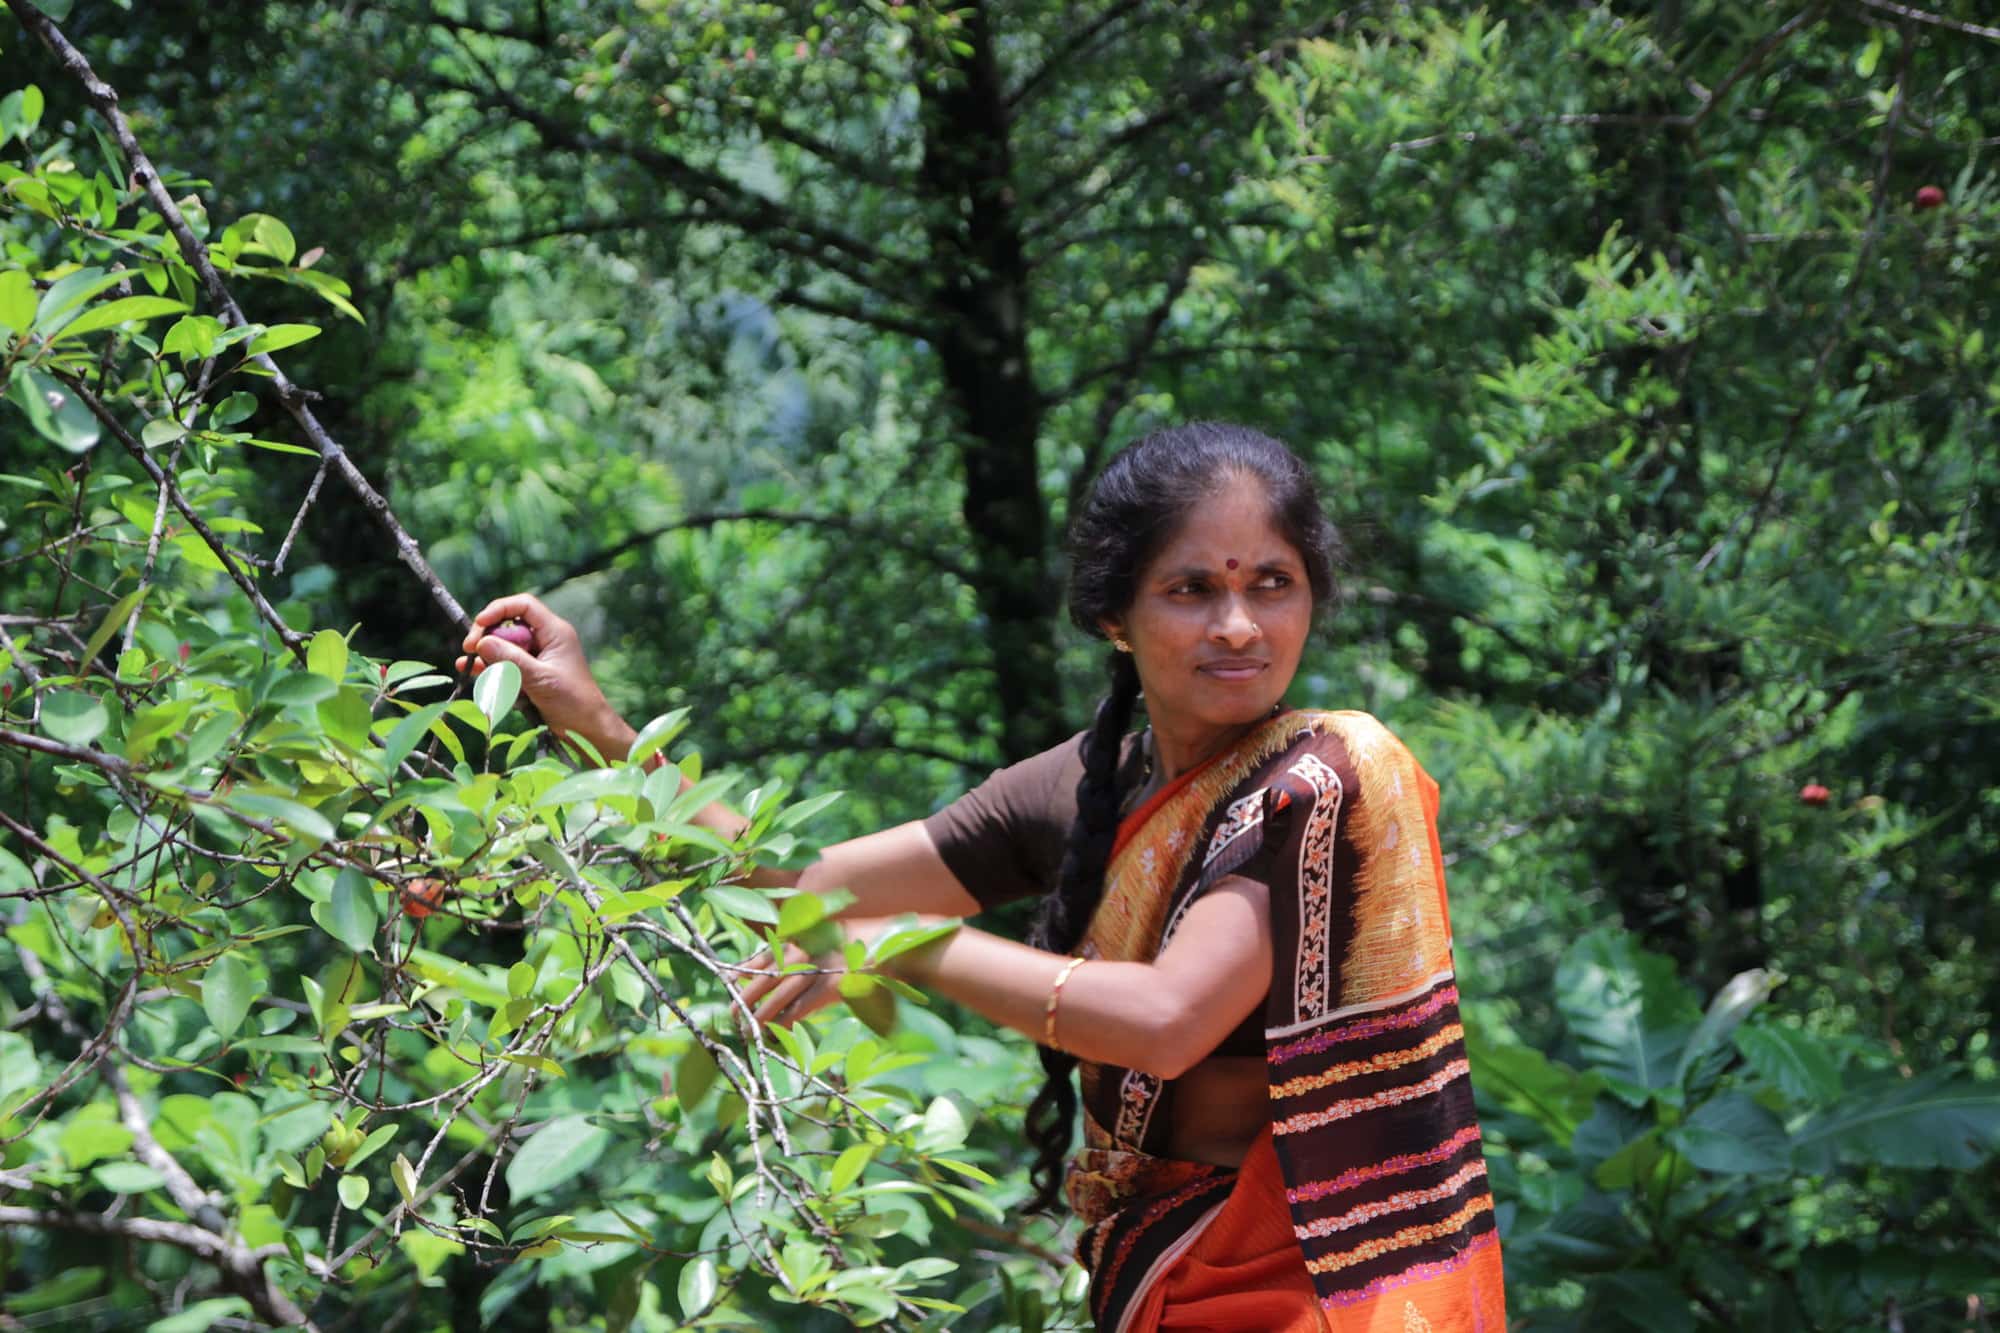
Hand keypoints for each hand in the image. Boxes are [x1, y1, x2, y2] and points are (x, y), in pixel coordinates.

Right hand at [455, 593, 630, 756]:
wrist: (587, 729)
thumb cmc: (573, 701)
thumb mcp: (540, 679)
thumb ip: (512, 660)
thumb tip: (482, 643)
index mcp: (555, 632)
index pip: (523, 606)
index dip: (499, 609)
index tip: (479, 623)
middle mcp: (545, 639)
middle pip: (509, 624)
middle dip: (487, 635)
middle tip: (469, 650)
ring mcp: (537, 656)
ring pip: (505, 646)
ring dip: (486, 655)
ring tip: (466, 665)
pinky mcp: (531, 673)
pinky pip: (507, 664)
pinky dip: (492, 668)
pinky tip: (475, 673)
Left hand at [740, 939, 847, 1029]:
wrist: (883, 948)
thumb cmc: (852, 948)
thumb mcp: (822, 941)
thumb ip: (793, 955)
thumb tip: (754, 973)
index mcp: (800, 940)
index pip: (765, 956)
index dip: (745, 968)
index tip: (730, 979)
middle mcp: (805, 953)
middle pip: (768, 977)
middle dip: (747, 996)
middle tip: (733, 1013)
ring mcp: (818, 969)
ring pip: (780, 995)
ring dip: (762, 1014)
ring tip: (749, 1029)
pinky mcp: (831, 986)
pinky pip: (800, 1007)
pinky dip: (785, 1020)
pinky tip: (775, 1031)